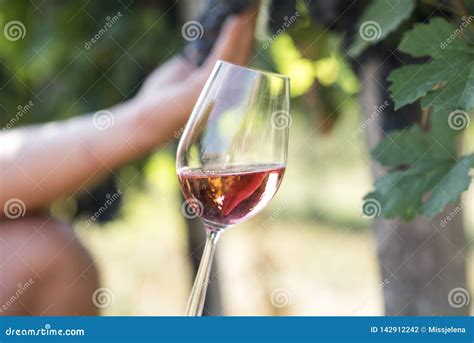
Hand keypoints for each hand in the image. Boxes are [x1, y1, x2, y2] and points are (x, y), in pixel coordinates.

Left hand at [130, 9, 256, 141]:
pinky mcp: (204, 87)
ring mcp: (216, 90)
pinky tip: (235, 20)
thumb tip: (200, 49)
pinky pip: (222, 57)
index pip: (235, 58)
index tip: (246, 17)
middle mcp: (223, 90)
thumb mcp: (179, 72)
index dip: (243, 37)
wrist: (144, 118)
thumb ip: (194, 62)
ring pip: (238, 54)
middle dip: (249, 29)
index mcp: (217, 86)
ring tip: (248, 8)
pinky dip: (230, 37)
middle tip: (253, 6)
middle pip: (242, 55)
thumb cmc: (159, 99)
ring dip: (245, 30)